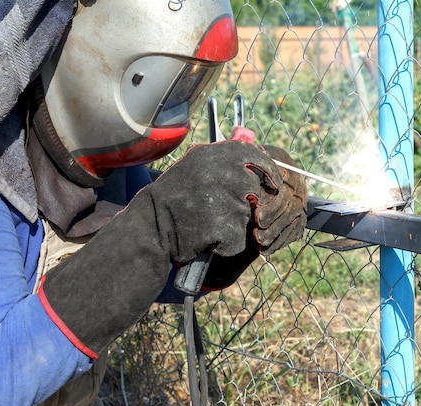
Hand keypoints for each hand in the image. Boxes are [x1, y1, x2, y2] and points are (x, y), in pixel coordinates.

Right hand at [39, 140, 306, 353]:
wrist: (149, 229)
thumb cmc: (173, 199)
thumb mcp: (195, 167)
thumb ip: (224, 159)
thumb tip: (255, 145)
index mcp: (213, 155)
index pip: (257, 156)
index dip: (269, 172)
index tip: (272, 184)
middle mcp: (220, 172)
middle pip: (259, 187)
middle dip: (253, 202)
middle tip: (232, 212)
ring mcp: (223, 200)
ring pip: (250, 216)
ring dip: (237, 225)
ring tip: (209, 224)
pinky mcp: (223, 227)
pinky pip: (240, 239)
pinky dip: (228, 244)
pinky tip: (207, 238)